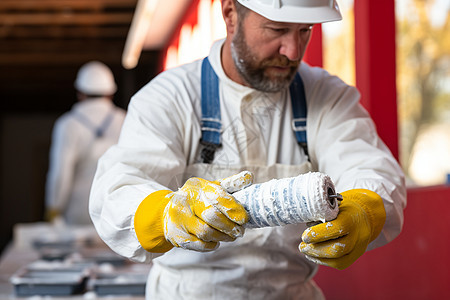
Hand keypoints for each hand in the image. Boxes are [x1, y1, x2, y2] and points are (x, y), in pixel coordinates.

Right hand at [134, 171, 252, 252]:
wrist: (169, 212)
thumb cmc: (197, 200)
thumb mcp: (212, 188)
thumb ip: (231, 184)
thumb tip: (249, 176)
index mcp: (196, 186)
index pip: (218, 197)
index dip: (234, 209)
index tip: (244, 219)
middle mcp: (184, 200)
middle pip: (212, 216)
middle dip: (230, 226)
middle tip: (240, 231)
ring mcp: (178, 219)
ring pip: (206, 232)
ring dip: (223, 237)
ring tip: (231, 236)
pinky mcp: (176, 235)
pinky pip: (199, 244)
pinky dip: (212, 245)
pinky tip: (217, 241)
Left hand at [299, 189, 385, 269]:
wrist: (363, 216)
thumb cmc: (342, 209)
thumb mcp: (333, 205)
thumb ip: (322, 214)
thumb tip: (306, 223)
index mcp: (352, 218)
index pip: (337, 228)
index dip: (318, 234)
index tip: (304, 236)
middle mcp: (359, 234)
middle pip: (338, 248)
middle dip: (316, 250)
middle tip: (301, 247)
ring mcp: (360, 247)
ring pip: (338, 260)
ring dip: (318, 258)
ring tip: (305, 251)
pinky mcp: (356, 255)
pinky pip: (340, 264)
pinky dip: (324, 262)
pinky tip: (314, 256)